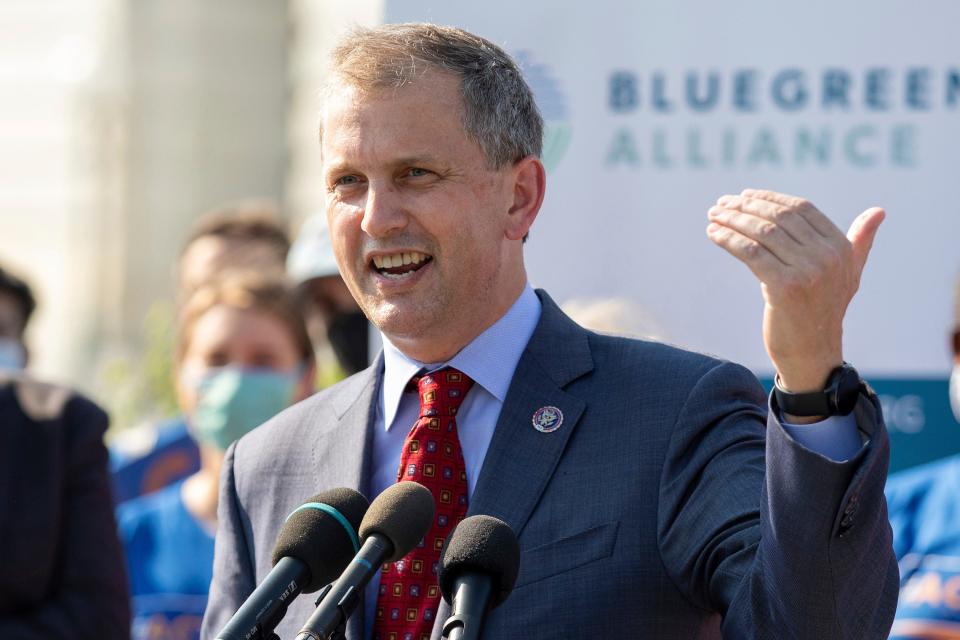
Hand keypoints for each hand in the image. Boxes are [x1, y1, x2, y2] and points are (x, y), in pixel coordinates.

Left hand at [706, 189, 883, 397]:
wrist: (812, 355)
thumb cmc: (824, 312)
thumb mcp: (849, 274)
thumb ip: (859, 241)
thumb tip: (879, 211)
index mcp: (841, 248)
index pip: (801, 209)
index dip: (770, 198)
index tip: (744, 195)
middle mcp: (828, 256)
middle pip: (778, 217)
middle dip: (745, 206)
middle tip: (721, 203)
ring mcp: (807, 271)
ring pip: (761, 233)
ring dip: (732, 220)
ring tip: (713, 215)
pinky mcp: (784, 287)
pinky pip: (750, 253)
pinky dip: (728, 240)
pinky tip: (713, 233)